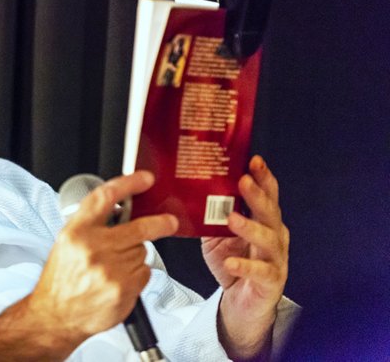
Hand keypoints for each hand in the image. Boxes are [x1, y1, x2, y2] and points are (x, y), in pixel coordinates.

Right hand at [27, 171, 178, 347]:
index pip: (105, 197)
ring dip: (135, 256)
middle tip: (169, 222)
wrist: (57, 316)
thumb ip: (92, 223)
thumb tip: (121, 208)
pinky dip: (137, 275)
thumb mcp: (67, 242)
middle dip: (159, 224)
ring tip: (115, 267)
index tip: (145, 179)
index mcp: (76, 232)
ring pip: (142, 252)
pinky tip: (119, 281)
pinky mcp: (123, 289)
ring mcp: (110, 270)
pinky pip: (144, 273)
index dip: (129, 184)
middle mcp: (93, 248)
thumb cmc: (62, 278)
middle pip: (138, 228)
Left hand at [201, 155, 288, 358]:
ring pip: (268, 239)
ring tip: (232, 218)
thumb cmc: (233, 262)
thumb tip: (188, 190)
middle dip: (257, 195)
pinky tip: (232, 262)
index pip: (267, 195)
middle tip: (243, 181)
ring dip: (250, 227)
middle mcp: (275, 236)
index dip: (263, 178)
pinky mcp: (270, 281)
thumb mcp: (217, 234)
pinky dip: (246, 266)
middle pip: (270, 212)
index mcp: (264, 221)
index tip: (254, 160)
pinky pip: (260, 272)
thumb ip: (210, 215)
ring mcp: (275, 259)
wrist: (241, 302)